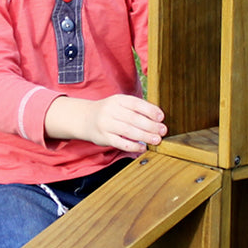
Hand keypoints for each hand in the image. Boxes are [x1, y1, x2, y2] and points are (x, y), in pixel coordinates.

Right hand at [44, 94, 166, 152]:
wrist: (85, 118)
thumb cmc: (109, 112)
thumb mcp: (120, 104)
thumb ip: (136, 109)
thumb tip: (158, 119)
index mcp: (118, 100)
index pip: (136, 104)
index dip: (150, 111)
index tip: (161, 117)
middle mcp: (111, 111)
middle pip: (134, 118)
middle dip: (151, 126)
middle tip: (162, 131)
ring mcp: (106, 124)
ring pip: (128, 131)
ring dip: (145, 136)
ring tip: (156, 140)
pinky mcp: (103, 137)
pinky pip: (120, 143)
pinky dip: (133, 146)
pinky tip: (142, 147)